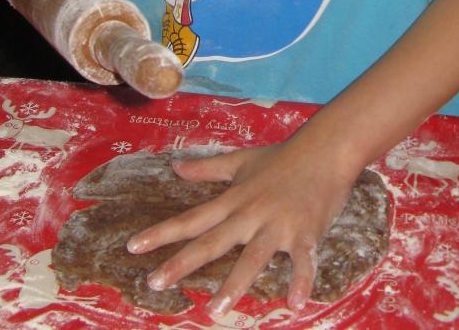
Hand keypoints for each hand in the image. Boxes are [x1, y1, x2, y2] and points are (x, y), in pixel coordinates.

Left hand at [126, 140, 355, 317]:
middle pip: (213, 241)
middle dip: (183, 262)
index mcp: (235, 199)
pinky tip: (295, 303)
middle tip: (155, 282)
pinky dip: (301, 281)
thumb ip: (208, 169)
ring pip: (252, 258)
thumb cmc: (283, 157)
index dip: (162, 233)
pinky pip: (303, 261)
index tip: (133, 247)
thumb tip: (175, 168)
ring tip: (216, 310)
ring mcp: (278, 224)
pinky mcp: (306, 233)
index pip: (193, 219)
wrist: (325, 149)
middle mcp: (251, 214)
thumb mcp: (241, 161)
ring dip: (234, 284)